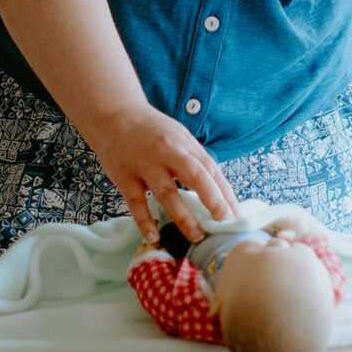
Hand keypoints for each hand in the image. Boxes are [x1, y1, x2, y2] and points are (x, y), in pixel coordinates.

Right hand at [79, 105, 238, 243]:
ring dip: (183, 217)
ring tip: (196, 236)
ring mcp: (145, 165)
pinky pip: (136, 202)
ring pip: (167, 192)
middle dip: (212, 199)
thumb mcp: (179, 137)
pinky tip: (154, 237)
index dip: (225, 192)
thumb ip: (195, 160)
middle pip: (194, 176)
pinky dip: (145, 221)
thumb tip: (218, 191)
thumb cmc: (152, 131)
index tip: (236, 215)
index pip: (210, 169)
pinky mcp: (124, 177)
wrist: (114, 114)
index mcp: (184, 144)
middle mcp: (167, 153)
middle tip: (224, 222)